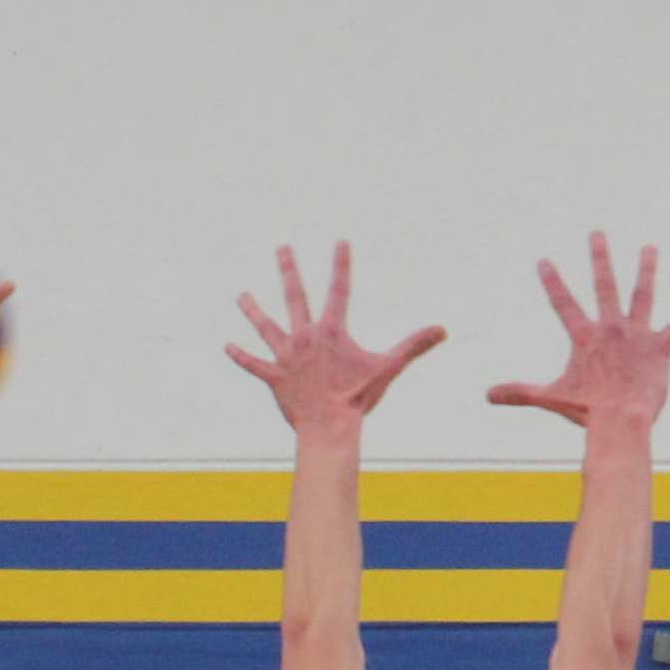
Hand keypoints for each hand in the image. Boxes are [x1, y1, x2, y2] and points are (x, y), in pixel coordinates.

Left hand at [225, 242, 445, 438]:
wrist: (330, 428)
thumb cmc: (359, 398)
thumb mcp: (388, 368)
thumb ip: (414, 346)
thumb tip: (442, 330)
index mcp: (331, 331)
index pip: (339, 290)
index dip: (341, 265)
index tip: (340, 242)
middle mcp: (305, 337)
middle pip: (294, 296)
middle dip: (288, 269)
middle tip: (281, 248)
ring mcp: (286, 356)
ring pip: (266, 327)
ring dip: (253, 310)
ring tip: (241, 296)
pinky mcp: (274, 376)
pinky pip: (253, 364)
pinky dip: (240, 356)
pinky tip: (227, 345)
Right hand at [486, 230, 669, 434]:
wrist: (621, 420)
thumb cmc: (586, 411)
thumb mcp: (550, 399)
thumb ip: (519, 393)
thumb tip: (488, 395)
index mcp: (585, 337)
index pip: (563, 303)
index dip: (552, 281)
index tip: (545, 261)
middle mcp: (611, 328)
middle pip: (605, 285)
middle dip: (600, 258)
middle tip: (597, 234)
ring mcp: (637, 335)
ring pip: (643, 295)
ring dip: (646, 270)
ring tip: (649, 249)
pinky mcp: (659, 348)